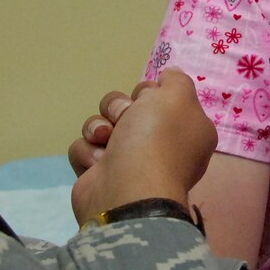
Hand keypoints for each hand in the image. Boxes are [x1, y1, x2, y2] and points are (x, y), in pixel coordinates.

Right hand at [68, 70, 214, 225]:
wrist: (127, 190)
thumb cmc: (156, 139)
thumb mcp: (178, 96)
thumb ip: (176, 80)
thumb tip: (169, 78)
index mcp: (185, 130)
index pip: (159, 97)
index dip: (149, 93)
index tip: (148, 99)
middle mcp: (159, 146)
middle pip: (126, 108)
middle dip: (119, 109)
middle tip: (124, 120)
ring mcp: (128, 163)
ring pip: (102, 126)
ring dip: (98, 128)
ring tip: (104, 142)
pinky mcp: (100, 176)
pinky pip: (85, 149)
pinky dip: (87, 153)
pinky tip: (97, 164)